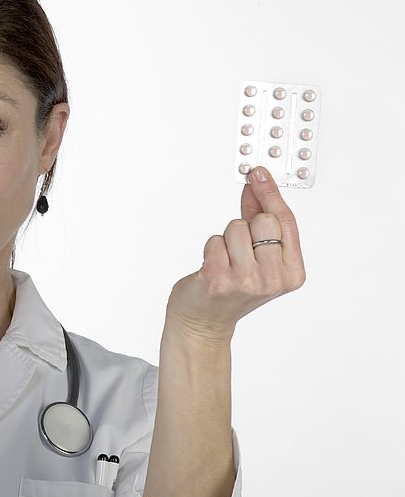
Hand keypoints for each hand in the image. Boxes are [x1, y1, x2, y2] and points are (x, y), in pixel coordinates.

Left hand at [165, 166, 306, 341]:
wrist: (203, 323)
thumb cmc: (231, 291)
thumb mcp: (257, 258)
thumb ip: (260, 220)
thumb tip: (257, 184)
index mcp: (292, 273)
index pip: (285, 221)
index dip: (270, 194)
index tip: (258, 173)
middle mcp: (273, 279)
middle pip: (262, 220)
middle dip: (247, 226)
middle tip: (239, 252)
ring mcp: (246, 281)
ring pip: (236, 227)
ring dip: (226, 240)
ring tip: (225, 262)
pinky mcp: (218, 279)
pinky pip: (214, 240)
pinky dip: (210, 249)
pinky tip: (211, 269)